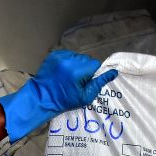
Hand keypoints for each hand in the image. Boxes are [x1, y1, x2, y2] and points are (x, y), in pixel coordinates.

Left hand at [0, 50, 117, 141]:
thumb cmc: (65, 100)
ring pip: (77, 56)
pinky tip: (62, 72)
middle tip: (76, 81)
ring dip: (76, 65)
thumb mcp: (85, 96)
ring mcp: (60, 56)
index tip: (86, 82)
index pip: (95, 64)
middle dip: (84, 69)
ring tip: (68, 77)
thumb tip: (114, 72)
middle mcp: (69, 60)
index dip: (93, 73)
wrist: (41, 97)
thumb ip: (99, 83)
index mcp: (78, 70)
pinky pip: (67, 55)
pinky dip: (67, 62)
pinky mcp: (54, 54)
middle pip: (86, 59)